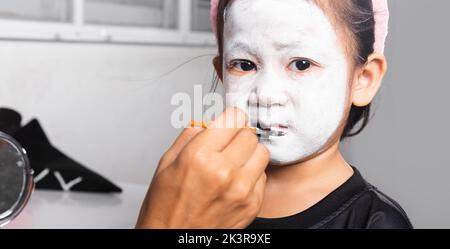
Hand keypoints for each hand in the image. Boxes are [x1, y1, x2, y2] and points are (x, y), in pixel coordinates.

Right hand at [136, 107, 269, 227]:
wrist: (173, 241)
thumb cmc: (166, 207)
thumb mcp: (167, 163)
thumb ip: (191, 136)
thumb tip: (209, 121)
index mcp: (199, 156)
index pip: (233, 118)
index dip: (230, 118)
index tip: (227, 122)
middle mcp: (224, 172)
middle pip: (250, 134)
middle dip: (238, 135)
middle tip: (227, 144)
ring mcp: (241, 190)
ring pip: (262, 153)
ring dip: (249, 153)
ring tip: (233, 162)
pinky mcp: (252, 205)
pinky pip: (263, 176)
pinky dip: (252, 175)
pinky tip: (235, 182)